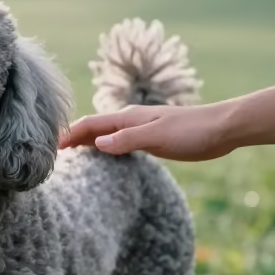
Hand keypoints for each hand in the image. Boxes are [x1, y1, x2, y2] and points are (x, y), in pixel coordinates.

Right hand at [59, 103, 234, 160]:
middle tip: (53, 153)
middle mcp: (131, 121)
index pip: (90, 124)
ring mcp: (141, 129)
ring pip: (106, 134)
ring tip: (72, 155)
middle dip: (73, 137)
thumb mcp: (157, 137)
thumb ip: (127, 140)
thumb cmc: (192, 132)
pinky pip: (119, 141)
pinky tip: (106, 156)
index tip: (51, 148)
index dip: (70, 135)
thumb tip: (97, 144)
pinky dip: (105, 147)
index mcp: (128, 118)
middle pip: (94, 128)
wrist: (222, 128)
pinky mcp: (151, 138)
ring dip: (88, 142)